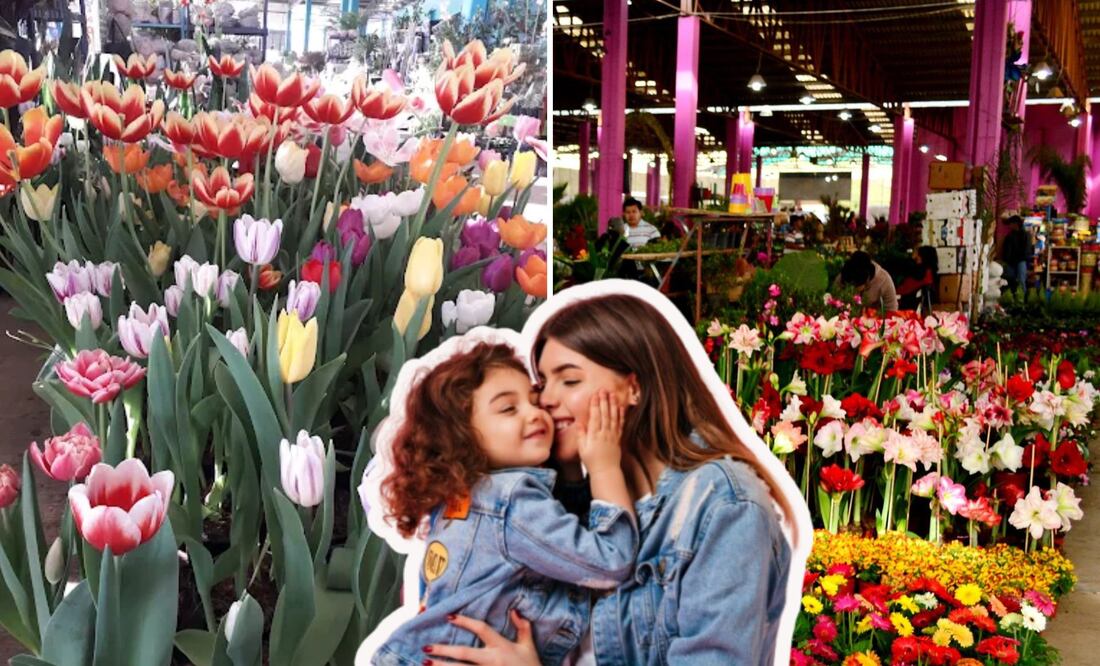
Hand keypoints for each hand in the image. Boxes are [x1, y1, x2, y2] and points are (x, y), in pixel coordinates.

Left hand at [423, 610, 540, 664]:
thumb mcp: (528, 646)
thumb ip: (522, 627)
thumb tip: (515, 611)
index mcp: (501, 646)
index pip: (481, 629)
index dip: (465, 622)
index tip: (449, 617)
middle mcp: (492, 660)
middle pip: (464, 653)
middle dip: (444, 650)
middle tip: (426, 647)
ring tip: (425, 663)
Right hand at [578, 390, 624, 475]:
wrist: (606, 471)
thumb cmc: (592, 461)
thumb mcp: (582, 449)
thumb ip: (581, 435)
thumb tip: (579, 423)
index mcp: (594, 435)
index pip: (595, 416)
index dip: (595, 404)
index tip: (595, 395)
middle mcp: (604, 433)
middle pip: (605, 414)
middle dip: (604, 401)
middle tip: (604, 390)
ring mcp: (612, 435)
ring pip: (613, 417)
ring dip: (613, 405)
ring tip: (612, 394)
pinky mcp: (618, 438)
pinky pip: (620, 424)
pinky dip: (621, 415)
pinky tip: (620, 407)